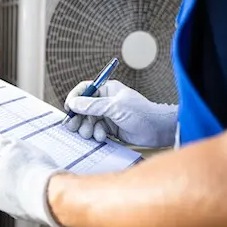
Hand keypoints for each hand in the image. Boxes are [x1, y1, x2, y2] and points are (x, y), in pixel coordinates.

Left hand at [0, 132, 71, 226]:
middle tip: (29, 161)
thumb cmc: (31, 169)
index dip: (5, 149)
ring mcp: (4, 203)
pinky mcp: (19, 214)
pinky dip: (28, 193)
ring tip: (36, 175)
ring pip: (11, 186)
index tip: (17, 149)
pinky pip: (22, 199)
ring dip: (20, 180)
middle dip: (12, 166)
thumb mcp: (13, 145)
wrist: (49, 196)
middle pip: (0, 171)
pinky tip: (39, 188)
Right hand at [63, 80, 177, 147]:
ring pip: (88, 121)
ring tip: (91, 133)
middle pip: (83, 108)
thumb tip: (73, 103)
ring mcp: (107, 115)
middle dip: (78, 118)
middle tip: (73, 126)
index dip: (75, 98)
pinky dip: (96, 134)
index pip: (84, 90)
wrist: (158, 130)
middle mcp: (105, 102)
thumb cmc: (141, 113)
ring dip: (87, 128)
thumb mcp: (114, 107)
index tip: (69, 108)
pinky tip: (102, 137)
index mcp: (106, 90)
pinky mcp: (110, 129)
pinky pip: (95, 131)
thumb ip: (92, 106)